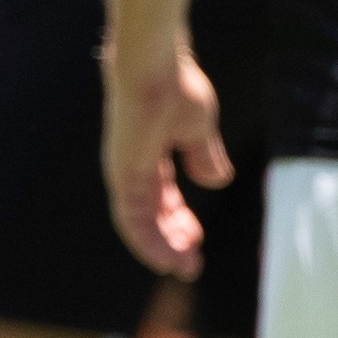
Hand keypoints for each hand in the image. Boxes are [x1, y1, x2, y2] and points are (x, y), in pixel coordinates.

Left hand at [103, 41, 227, 274]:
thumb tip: (217, 180)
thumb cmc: (177, 87)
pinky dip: (147, 243)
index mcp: (150, 157)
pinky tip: (165, 258)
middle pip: (151, 217)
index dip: (179, 223)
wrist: (156, 69)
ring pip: (139, 226)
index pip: (162, 200)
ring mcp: (124, 174)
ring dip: (161, 250)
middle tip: (189, 266)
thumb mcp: (199, 129)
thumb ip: (204, 155)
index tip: (196, 242)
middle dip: (171, 243)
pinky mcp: (121, 177)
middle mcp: (133, 169)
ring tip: (182, 268)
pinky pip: (130, 221)